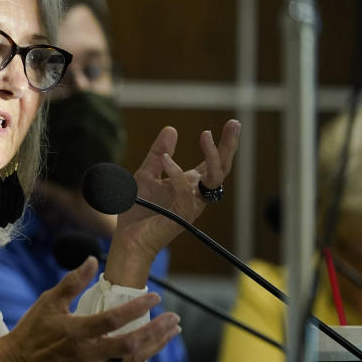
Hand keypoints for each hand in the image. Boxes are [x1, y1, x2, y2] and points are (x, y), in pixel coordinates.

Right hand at [0, 257, 180, 361]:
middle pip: (131, 344)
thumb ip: (73, 281)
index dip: (138, 307)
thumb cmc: (32, 330)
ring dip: (154, 346)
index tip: (155, 296)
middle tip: (174, 319)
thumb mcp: (49, 301)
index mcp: (76, 332)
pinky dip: (139, 360)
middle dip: (156, 331)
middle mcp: (86, 354)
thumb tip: (92, 260)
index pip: (114, 319)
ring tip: (170, 333)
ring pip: (132, 361)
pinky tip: (149, 349)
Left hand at [104, 119, 239, 286]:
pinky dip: (178, 175)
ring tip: (205, 135)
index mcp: (189, 185)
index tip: (232, 123)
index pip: (213, 163)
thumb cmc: (138, 211)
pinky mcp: (180, 216)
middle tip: (234, 124)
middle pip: (222, 169)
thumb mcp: (146, 174)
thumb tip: (171, 129)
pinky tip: (168, 161)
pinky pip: (186, 193)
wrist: (127, 238)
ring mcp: (190, 206)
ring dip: (212, 156)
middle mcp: (195, 195)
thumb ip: (158, 154)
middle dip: (229, 146)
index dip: (223, 144)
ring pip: (213, 180)